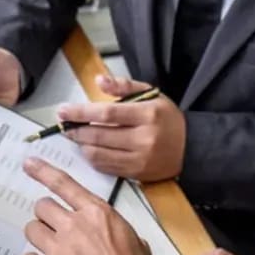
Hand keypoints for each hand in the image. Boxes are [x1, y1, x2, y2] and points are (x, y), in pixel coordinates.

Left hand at [21, 157, 153, 254]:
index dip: (42, 171)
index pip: (63, 184)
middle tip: (54, 229)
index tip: (28, 164)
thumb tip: (105, 231)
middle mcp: (74, 226)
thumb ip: (111, 227)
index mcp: (97, 214)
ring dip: (39, 238)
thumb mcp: (133, 239)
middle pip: (42, 207)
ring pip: (32, 230)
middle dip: (46, 216)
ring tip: (52, 251)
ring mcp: (58, 250)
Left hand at [59, 75, 185, 180]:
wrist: (191, 148)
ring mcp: (140, 159)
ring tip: (77, 136)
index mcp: (147, 114)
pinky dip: (93, 158)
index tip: (63, 111)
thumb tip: (99, 81)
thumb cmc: (167, 119)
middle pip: (99, 135)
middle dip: (76, 130)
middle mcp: (143, 138)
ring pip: (99, 154)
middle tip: (64, 125)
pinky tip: (90, 148)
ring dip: (82, 145)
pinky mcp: (136, 173)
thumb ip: (124, 86)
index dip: (81, 112)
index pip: (107, 113)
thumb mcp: (151, 94)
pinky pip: (106, 167)